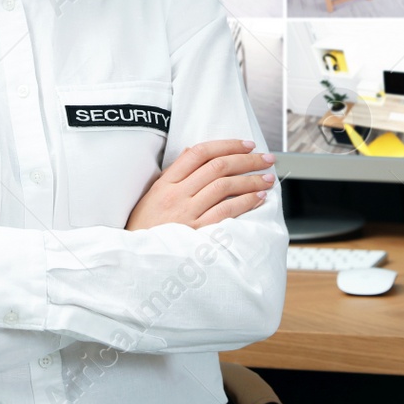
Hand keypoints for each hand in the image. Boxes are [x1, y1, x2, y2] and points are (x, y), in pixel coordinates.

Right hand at [126, 139, 274, 231]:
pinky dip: (245, 202)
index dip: (227, 144)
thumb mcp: (153, 195)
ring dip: (251, 180)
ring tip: (266, 178)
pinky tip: (257, 198)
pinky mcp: (197, 233)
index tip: (246, 144)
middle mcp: (177, 194)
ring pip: (224, 186)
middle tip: (265, 158)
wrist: (137, 259)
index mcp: (166, 182)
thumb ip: (174, 173)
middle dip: (247, 159)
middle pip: (217, 166)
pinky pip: (226, 212)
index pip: (199, 153)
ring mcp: (187, 213)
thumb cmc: (145, 227)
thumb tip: (192, 152)